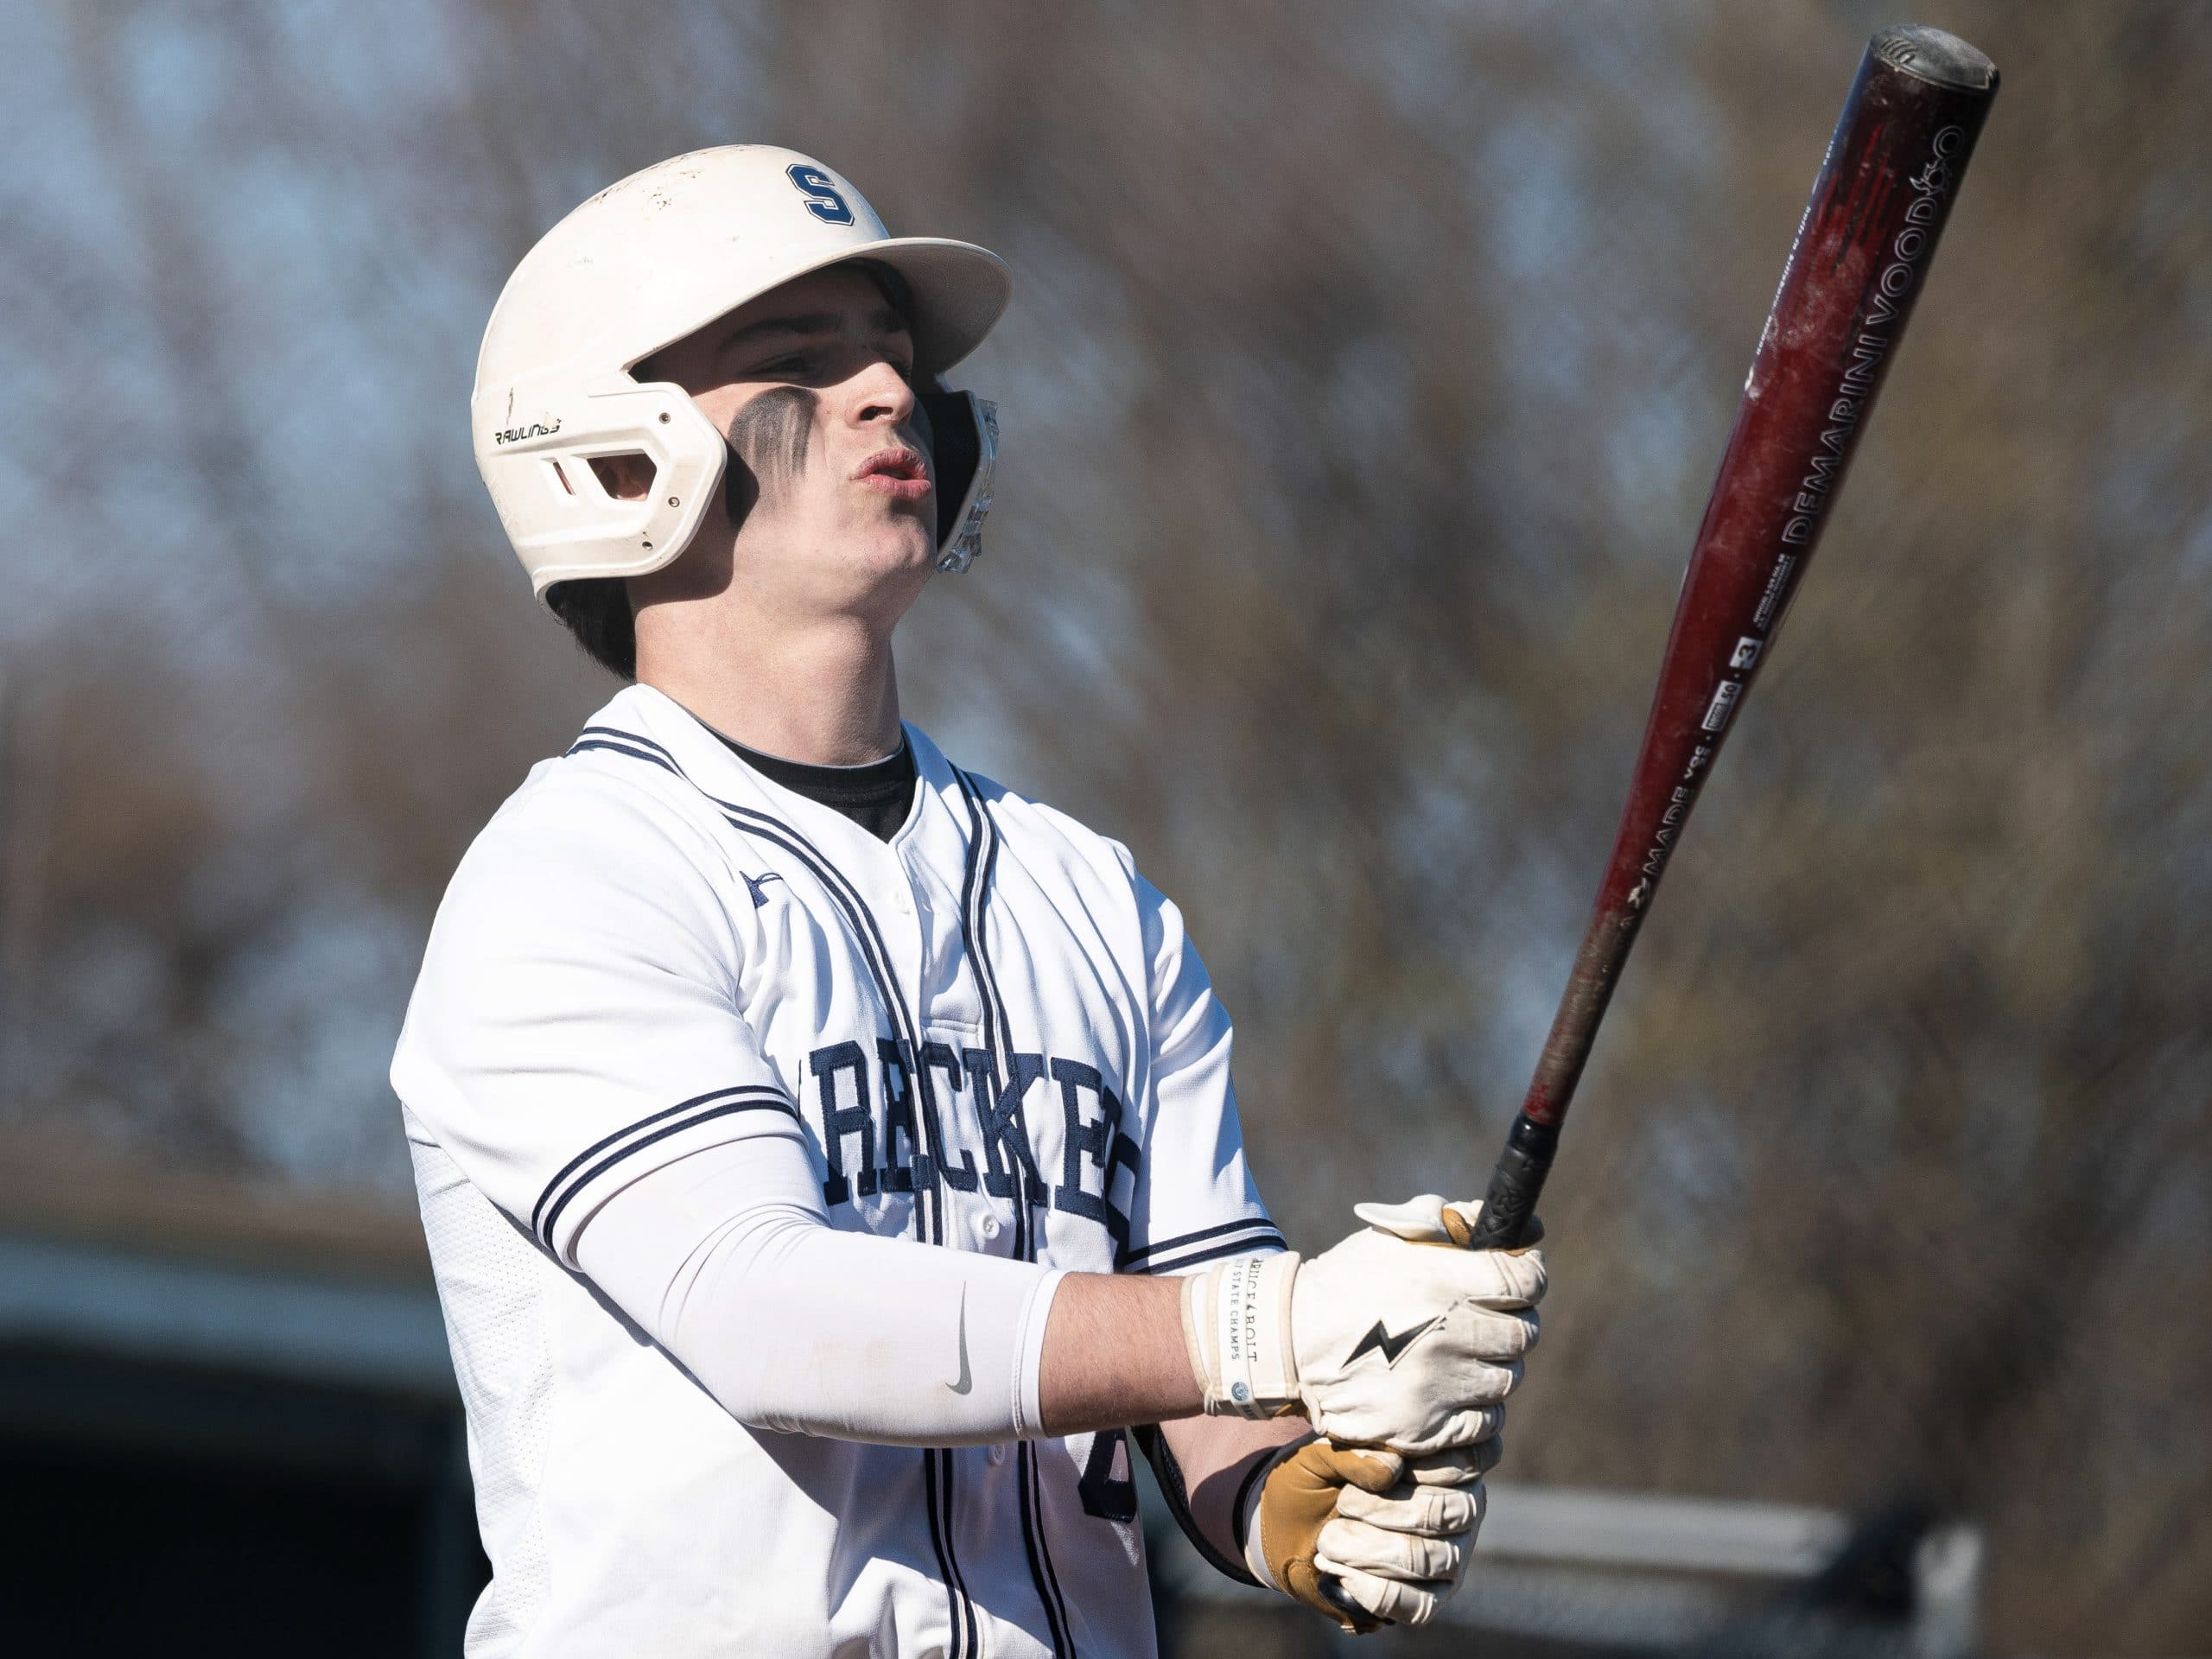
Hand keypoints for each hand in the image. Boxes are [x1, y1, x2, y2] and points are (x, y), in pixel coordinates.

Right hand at [1179, 1196, 1543, 1453]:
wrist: (1289, 1343)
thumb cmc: (1348, 1281)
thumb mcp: (1394, 1236)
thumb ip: (1457, 1222)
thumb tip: (1529, 1228)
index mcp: (1443, 1280)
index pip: (1525, 1281)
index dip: (1529, 1276)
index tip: (1519, 1277)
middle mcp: (1448, 1334)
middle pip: (1523, 1333)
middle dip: (1511, 1322)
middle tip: (1487, 1318)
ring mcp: (1439, 1387)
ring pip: (1507, 1379)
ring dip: (1492, 1365)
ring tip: (1459, 1354)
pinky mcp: (1426, 1428)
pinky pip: (1486, 1424)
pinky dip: (1478, 1408)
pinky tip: (1452, 1390)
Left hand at [1239, 1434, 1495, 1632]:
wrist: (1292, 1526)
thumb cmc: (1318, 1477)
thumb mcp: (1322, 1454)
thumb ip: (1355, 1452)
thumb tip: (1391, 1469)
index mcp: (1448, 1458)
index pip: (1455, 1462)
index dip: (1408, 1470)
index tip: (1364, 1476)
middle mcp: (1464, 1505)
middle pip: (1440, 1513)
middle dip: (1380, 1510)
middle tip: (1342, 1503)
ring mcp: (1453, 1553)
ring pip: (1426, 1559)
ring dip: (1370, 1550)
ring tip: (1329, 1539)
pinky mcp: (1434, 1596)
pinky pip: (1419, 1604)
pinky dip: (1372, 1590)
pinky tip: (1340, 1572)